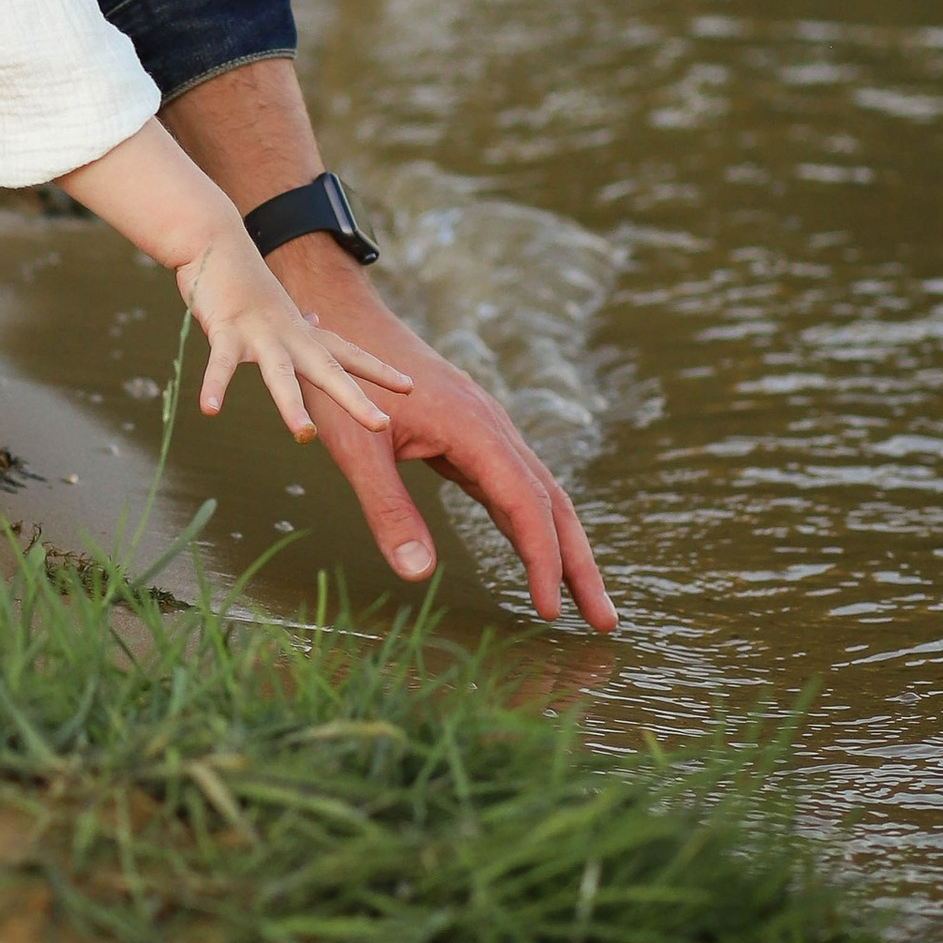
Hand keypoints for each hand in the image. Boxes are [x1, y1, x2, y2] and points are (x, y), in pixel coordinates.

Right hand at [178, 228, 409, 442]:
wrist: (213, 240)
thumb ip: (298, 320)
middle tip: (383, 425)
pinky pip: (220, 363)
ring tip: (305, 436)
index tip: (409, 386)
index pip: (349, 354)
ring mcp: (259, 333)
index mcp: (303, 333)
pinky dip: (213, 386)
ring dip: (291, 406)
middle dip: (355, 400)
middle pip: (328, 372)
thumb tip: (315, 319)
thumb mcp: (278, 305)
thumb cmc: (244, 278)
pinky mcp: (226, 329)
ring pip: (279, 374)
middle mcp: (289, 335)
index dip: (379, 370)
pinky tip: (208, 410)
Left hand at [269, 234, 619, 630]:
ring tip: (582, 602)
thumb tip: (419, 575)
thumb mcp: (356, 446)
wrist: (338, 319)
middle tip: (604, 623)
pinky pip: (511, 485)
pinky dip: (529, 524)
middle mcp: (493, 427)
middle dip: (580, 563)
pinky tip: (532, 555)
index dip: (543, 561)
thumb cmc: (342, 379)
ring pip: (539, 493)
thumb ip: (388, 508)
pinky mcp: (470, 435)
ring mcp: (486, 429)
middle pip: (552, 502)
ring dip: (562, 547)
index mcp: (476, 428)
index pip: (527, 504)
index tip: (548, 612)